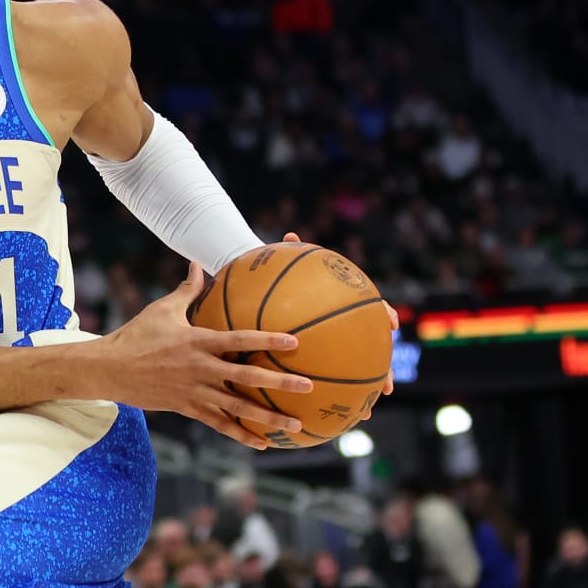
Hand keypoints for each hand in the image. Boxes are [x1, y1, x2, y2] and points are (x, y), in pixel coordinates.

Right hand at [98, 264, 311, 450]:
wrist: (111, 369)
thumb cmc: (137, 335)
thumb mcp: (162, 310)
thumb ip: (186, 291)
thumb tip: (197, 265)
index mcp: (197, 341)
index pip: (238, 340)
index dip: (267, 340)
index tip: (293, 341)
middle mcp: (200, 368)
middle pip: (246, 377)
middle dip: (279, 382)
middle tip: (308, 385)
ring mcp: (195, 391)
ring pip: (238, 407)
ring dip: (268, 416)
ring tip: (295, 423)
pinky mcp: (188, 408)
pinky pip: (219, 424)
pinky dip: (241, 435)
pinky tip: (262, 443)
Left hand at [282, 231, 397, 413]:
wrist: (264, 296)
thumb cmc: (277, 281)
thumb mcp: (282, 266)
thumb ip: (287, 252)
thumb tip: (290, 235)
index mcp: (343, 305)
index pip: (371, 308)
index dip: (383, 315)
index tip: (391, 323)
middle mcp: (346, 330)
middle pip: (372, 352)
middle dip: (382, 370)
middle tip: (385, 385)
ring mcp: (336, 348)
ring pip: (356, 375)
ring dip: (361, 394)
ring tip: (363, 413)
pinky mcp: (320, 362)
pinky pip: (329, 384)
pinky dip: (330, 400)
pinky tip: (327, 419)